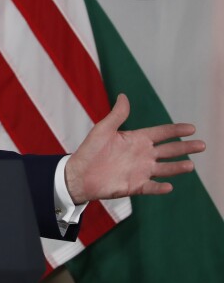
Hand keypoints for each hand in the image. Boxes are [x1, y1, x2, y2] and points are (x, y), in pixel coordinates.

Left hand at [65, 94, 205, 204]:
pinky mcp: (135, 186)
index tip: (192, 128)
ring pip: (165, 169)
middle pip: (169, 150)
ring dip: (177, 167)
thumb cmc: (90, 150)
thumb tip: (123, 96)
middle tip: (202, 145)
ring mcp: (140, 171)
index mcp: (136, 139)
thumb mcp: (103, 129)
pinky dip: (160, 187)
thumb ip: (117, 115)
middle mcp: (142, 155)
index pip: (161, 133)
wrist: (79, 174)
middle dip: (185, 148)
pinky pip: (151, 187)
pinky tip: (169, 186)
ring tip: (191, 165)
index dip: (176, 130)